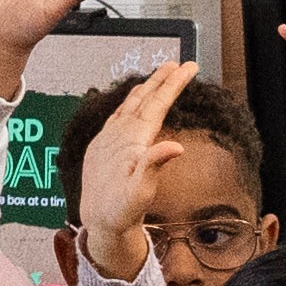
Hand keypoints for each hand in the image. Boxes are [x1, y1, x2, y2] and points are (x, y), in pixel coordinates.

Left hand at [78, 59, 193, 281]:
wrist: (98, 222)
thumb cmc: (120, 210)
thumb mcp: (141, 191)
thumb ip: (155, 165)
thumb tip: (176, 146)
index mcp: (133, 140)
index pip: (158, 104)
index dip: (174, 84)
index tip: (187, 68)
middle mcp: (119, 133)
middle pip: (144, 98)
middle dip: (162, 79)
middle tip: (178, 63)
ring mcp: (109, 137)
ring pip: (130, 104)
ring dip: (147, 88)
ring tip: (159, 75)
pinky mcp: (102, 144)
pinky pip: (118, 115)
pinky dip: (130, 103)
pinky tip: (133, 102)